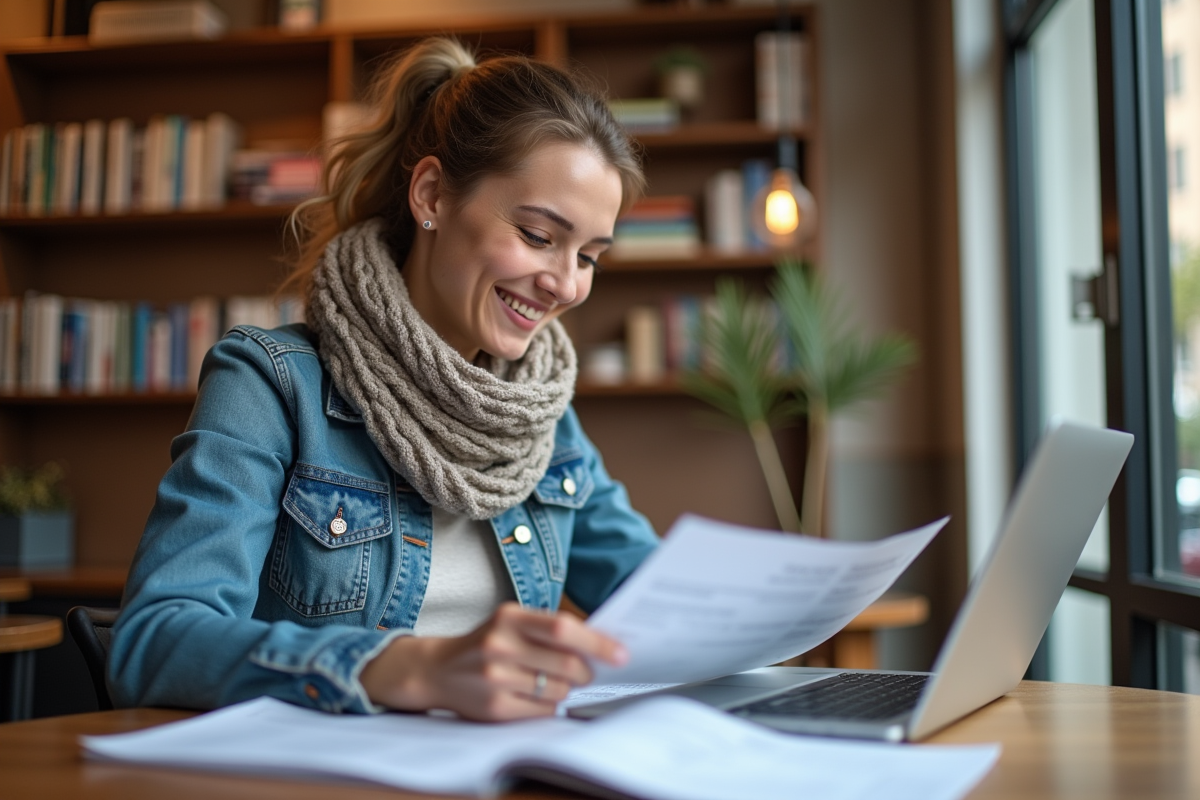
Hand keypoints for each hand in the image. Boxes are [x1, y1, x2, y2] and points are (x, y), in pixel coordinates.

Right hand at [359, 602, 627, 720]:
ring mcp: (496, 679)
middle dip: (586, 671)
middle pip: (567, 664)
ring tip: (548, 680)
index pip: (563, 628)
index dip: (597, 642)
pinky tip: (533, 695)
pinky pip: (543, 711)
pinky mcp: (495, 708)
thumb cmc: (486, 642)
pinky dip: (548, 705)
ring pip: (558, 690)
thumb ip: (548, 629)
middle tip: (586, 672)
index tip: (621, 653)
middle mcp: (500, 645)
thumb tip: (601, 645)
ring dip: (566, 689)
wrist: (437, 669)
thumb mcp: (510, 623)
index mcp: (509, 617)